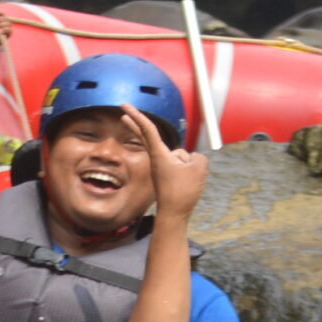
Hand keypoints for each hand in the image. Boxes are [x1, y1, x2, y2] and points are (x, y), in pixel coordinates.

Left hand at [128, 107, 206, 224]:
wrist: (175, 215)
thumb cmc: (183, 192)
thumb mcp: (198, 167)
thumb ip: (196, 156)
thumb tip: (189, 159)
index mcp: (159, 154)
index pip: (148, 129)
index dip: (137, 115)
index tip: (125, 106)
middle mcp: (157, 159)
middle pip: (147, 135)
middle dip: (136, 121)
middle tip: (123, 110)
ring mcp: (161, 167)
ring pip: (181, 155)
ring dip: (189, 166)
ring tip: (184, 183)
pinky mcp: (167, 175)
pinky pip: (183, 165)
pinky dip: (189, 171)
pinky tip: (187, 183)